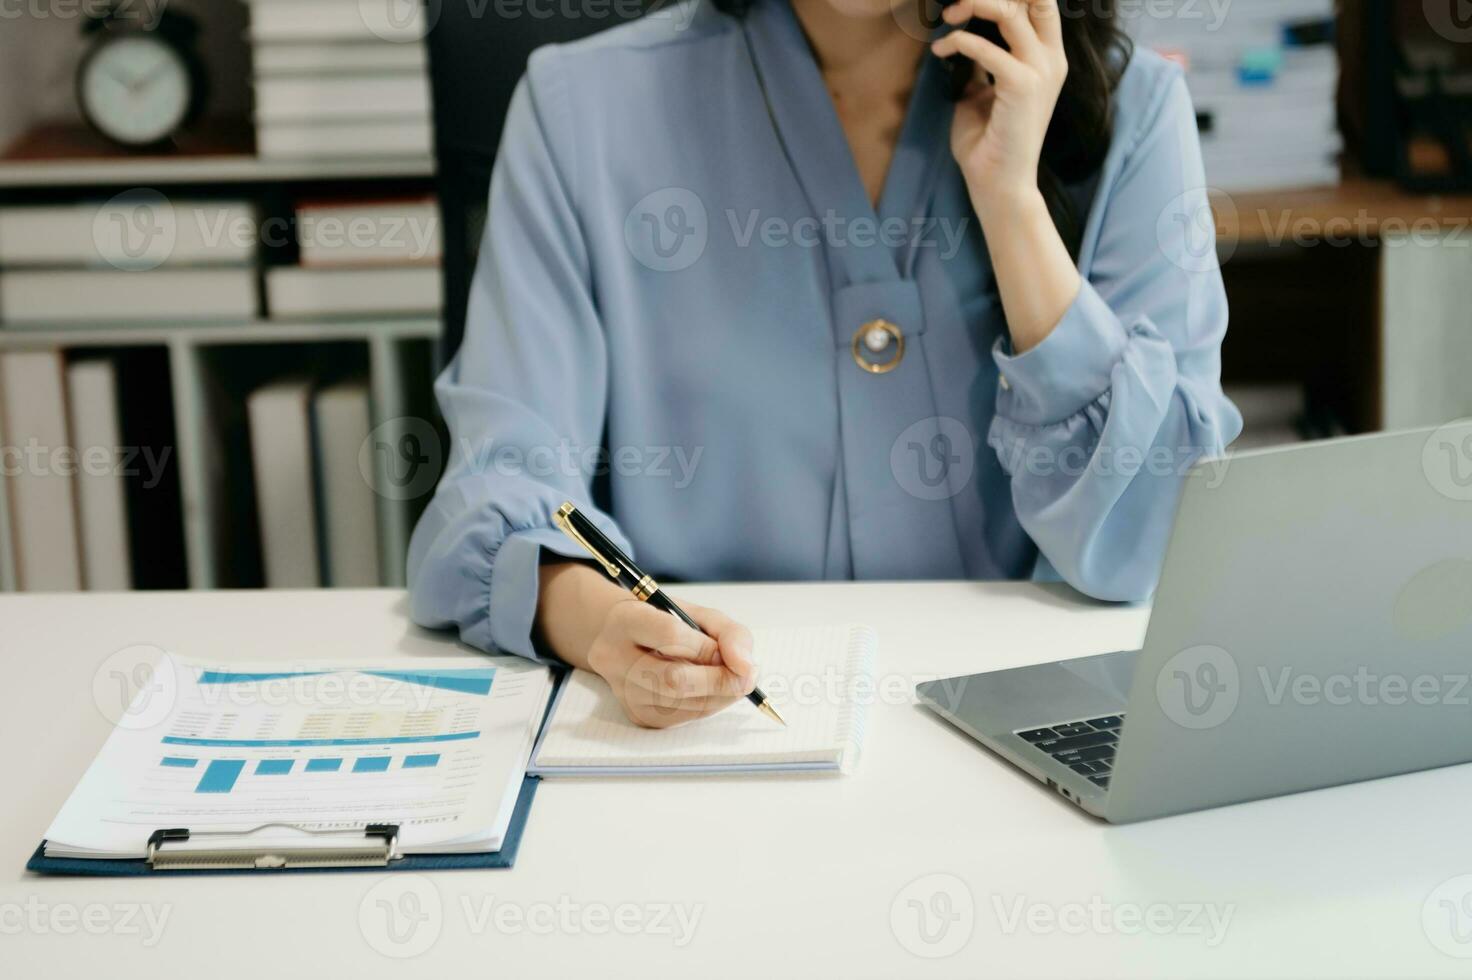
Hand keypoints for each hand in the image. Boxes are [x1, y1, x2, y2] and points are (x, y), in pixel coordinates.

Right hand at [585, 599, 757, 728]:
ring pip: (681, 704)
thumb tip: (746, 668)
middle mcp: (615, 657)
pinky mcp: (638, 716)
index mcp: (627, 620)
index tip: (728, 652)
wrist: (627, 642)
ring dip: (719, 695)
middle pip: (673, 679)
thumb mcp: (700, 614)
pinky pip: (684, 718)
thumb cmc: (669, 624)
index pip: (670, 635)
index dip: (707, 647)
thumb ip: (729, 634)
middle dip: (720, 680)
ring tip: (726, 677)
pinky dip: (708, 705)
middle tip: (745, 674)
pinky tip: (709, 690)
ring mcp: (624, 691)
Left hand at [931, 0, 1067, 214]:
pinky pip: (987, 49)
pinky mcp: (1023, 87)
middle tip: (957, 5)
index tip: (971, 3)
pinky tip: (942, 51)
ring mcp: (1041, 72)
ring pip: (1011, 12)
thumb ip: (982, 60)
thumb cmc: (988, 141)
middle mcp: (1051, 59)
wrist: (998, 183)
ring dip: (973, 5)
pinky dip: (959, 42)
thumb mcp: (983, 89)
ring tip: (947, 18)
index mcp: (1047, 57)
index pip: (1039, 3)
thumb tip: (963, 34)